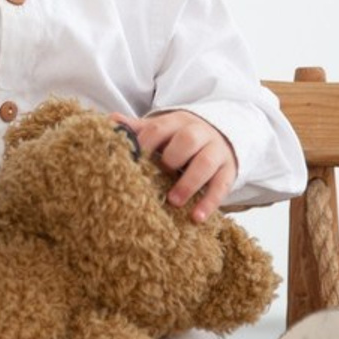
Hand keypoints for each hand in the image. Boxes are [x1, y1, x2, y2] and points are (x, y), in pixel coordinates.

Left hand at [109, 110, 235, 222]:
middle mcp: (198, 133)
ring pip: (205, 163)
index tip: (132, 161)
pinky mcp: (228, 171)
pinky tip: (197, 218)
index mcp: (176, 122)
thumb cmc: (179, 138)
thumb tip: (109, 121)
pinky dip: (209, 203)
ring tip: (173, 202)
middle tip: (157, 176)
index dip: (145, 144)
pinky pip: (221, 186)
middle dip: (172, 157)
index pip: (159, 128)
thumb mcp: (161, 130)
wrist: (219, 135)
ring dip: (188, 183)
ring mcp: (216, 151)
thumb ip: (138, 129)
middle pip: (188, 140)